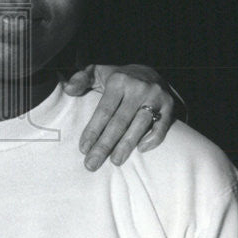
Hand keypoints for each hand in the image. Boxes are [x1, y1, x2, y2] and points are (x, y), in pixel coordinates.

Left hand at [63, 64, 180, 170]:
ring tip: (115, 162)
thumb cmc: (117, 78)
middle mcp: (138, 88)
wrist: (149, 73)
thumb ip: (80, 79)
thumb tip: (67, 90)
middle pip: (119, 122)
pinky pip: (162, 125)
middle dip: (105, 145)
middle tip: (92, 164)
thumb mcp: (97, 72)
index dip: (93, 130)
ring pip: (139, 125)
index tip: (83, 149)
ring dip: (126, 145)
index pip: (104, 110)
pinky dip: (153, 138)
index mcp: (118, 81)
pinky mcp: (169, 105)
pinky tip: (141, 150)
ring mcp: (156, 97)